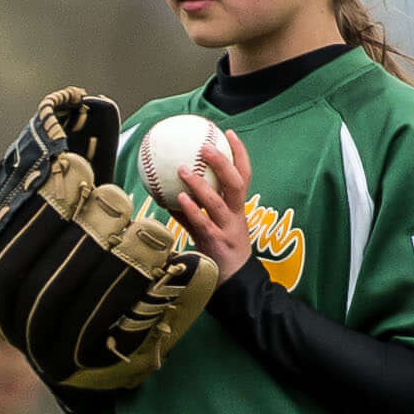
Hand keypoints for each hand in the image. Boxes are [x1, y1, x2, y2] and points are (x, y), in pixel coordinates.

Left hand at [167, 137, 255, 287]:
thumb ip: (194, 211)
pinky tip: (178, 199)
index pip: (244, 175)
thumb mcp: (212, 226)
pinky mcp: (217, 243)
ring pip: (219, 202)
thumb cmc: (221, 250)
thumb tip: (169, 194)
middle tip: (205, 146)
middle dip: (223, 162)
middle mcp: (236, 215)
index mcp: (238, 208)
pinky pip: (204, 224)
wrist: (235, 281)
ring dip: (201, 185)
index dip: (239, 153)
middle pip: (237, 183)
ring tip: (184, 170)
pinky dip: (192, 210)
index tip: (228, 133)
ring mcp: (228, 229)